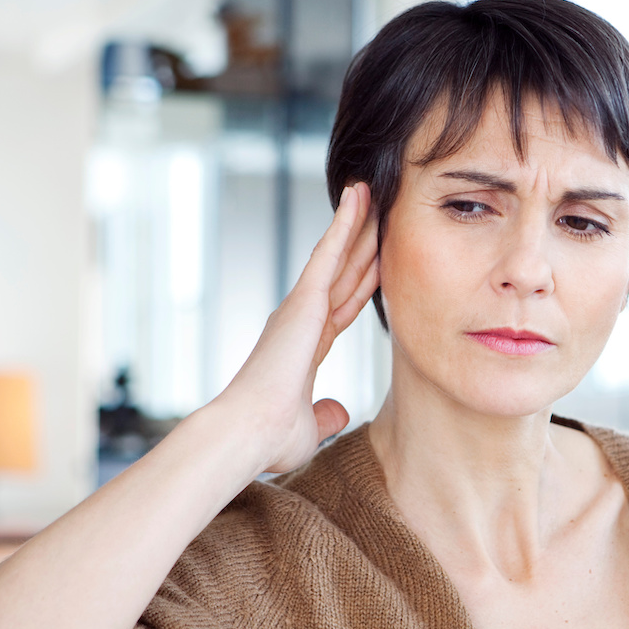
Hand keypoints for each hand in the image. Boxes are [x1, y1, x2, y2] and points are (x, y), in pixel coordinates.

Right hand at [212, 182, 378, 473]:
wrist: (248, 432)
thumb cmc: (270, 438)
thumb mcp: (309, 427)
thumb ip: (325, 414)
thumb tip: (340, 412)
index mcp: (305, 347)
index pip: (343, 305)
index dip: (361, 280)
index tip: (377, 260)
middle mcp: (301, 321)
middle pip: (344, 273)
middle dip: (362, 243)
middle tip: (380, 210)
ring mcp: (301, 307)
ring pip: (337, 254)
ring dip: (355, 221)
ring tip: (371, 190)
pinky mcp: (302, 300)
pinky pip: (328, 253)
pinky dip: (343, 224)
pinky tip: (357, 198)